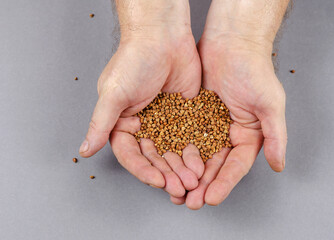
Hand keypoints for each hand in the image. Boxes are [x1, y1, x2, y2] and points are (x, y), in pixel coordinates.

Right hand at [79, 0, 203, 197]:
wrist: (163, 37)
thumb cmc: (134, 60)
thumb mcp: (114, 94)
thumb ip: (101, 124)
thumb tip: (83, 150)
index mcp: (122, 124)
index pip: (131, 155)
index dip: (143, 170)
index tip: (158, 181)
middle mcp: (143, 126)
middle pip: (154, 158)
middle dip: (166, 173)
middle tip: (181, 187)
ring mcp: (165, 122)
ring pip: (173, 152)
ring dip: (181, 167)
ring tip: (194, 179)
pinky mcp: (184, 116)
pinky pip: (189, 137)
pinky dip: (195, 151)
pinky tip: (203, 163)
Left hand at [182, 36, 286, 209]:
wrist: (232, 42)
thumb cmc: (255, 70)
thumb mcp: (270, 103)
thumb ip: (275, 135)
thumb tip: (278, 165)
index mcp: (248, 136)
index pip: (235, 166)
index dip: (224, 184)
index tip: (211, 199)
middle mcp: (227, 135)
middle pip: (213, 166)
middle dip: (202, 185)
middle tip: (189, 202)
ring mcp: (208, 126)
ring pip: (195, 156)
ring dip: (186, 174)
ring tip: (174, 192)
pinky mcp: (191, 115)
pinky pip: (181, 136)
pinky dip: (174, 152)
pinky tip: (165, 165)